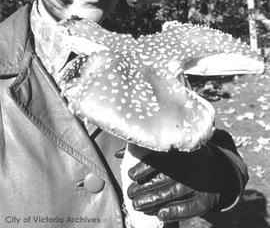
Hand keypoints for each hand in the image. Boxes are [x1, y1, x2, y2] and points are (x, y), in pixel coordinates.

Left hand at [127, 134, 241, 221]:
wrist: (220, 171)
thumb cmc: (186, 159)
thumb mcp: (172, 150)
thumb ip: (146, 151)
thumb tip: (119, 155)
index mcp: (184, 148)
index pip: (163, 156)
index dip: (146, 165)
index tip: (131, 174)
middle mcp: (194, 162)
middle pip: (167, 175)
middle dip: (146, 186)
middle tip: (130, 193)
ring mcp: (203, 180)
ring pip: (176, 191)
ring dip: (155, 199)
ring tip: (138, 205)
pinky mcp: (209, 198)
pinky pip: (192, 206)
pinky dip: (176, 211)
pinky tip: (160, 214)